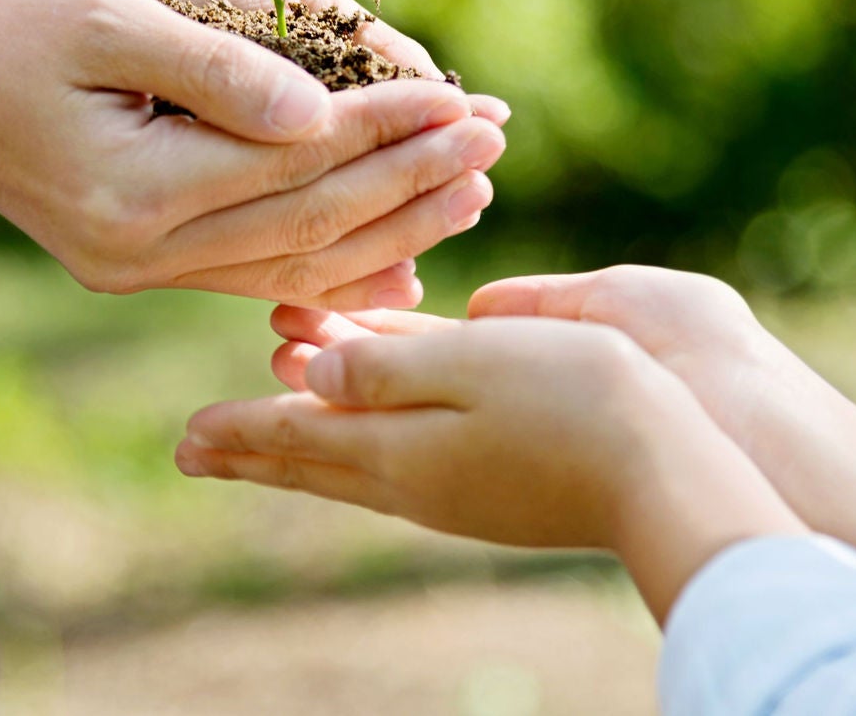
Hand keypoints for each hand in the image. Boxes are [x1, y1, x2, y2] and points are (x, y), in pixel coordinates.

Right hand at [0, 0, 502, 307]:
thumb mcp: (107, 19)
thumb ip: (220, 69)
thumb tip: (325, 115)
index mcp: (132, 195)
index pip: (299, 165)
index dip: (388, 128)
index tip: (467, 95)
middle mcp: (138, 254)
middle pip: (311, 225)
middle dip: (409, 178)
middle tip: (497, 138)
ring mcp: (134, 270)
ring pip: (292, 260)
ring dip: (385, 222)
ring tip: (470, 184)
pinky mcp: (133, 263)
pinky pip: (254, 271)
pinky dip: (328, 256)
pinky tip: (393, 242)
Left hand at [177, 319, 803, 615]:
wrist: (669, 474)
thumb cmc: (577, 399)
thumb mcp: (470, 364)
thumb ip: (387, 363)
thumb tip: (309, 370)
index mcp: (399, 449)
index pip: (297, 436)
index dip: (241, 428)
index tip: (185, 435)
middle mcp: (416, 481)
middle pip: (316, 459)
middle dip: (255, 446)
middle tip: (195, 450)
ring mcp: (458, 492)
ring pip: (357, 465)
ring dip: (303, 445)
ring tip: (263, 442)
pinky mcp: (496, 490)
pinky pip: (401, 463)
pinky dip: (361, 443)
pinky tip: (369, 438)